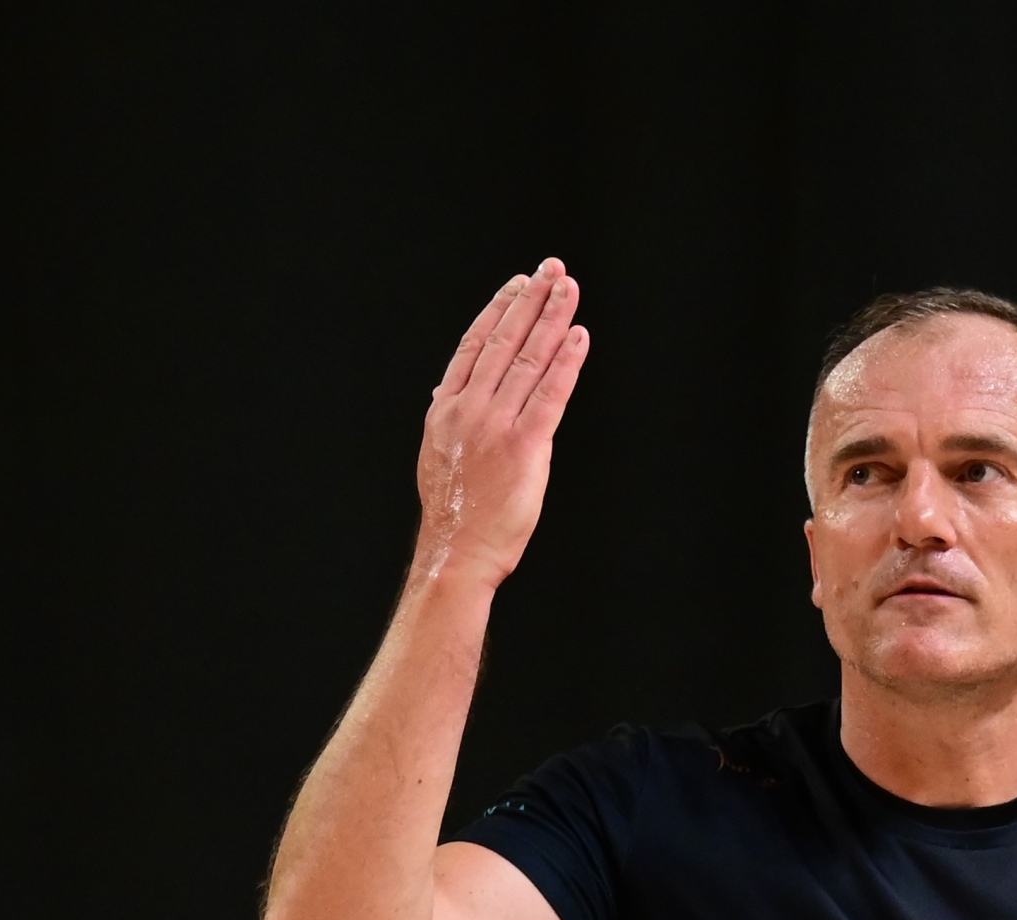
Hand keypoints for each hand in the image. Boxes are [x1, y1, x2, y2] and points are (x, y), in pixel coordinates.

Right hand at [413, 257, 588, 590]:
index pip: (476, 344)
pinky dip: (566, 362)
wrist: (457, 553)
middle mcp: (469, 409)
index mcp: (446, 408)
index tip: (519, 283)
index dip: (500, 309)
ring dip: (552, 319)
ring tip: (569, 289)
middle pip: (504, 341)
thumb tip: (447, 391)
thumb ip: (449, 419)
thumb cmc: (454, 512)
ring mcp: (496, 426)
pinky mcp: (525, 447)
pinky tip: (578, 337)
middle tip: (552, 269)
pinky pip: (550, 394)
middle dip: (531, 300)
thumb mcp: (438, 454)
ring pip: (528, 359)